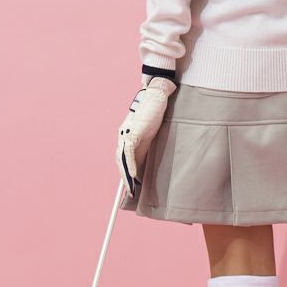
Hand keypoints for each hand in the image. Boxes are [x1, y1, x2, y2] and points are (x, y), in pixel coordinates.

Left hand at [117, 74, 177, 196]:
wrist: (157, 89)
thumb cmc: (158, 105)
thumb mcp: (158, 126)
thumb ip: (157, 137)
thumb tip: (163, 149)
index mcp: (131, 135)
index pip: (127, 158)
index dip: (128, 173)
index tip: (132, 188)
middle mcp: (125, 136)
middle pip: (122, 162)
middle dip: (126, 179)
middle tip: (130, 196)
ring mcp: (127, 134)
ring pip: (123, 161)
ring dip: (126, 177)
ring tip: (131, 193)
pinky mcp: (133, 132)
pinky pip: (129, 154)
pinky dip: (130, 167)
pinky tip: (133, 179)